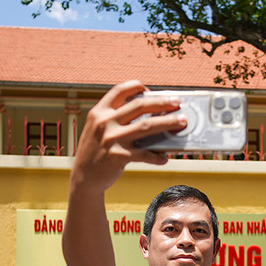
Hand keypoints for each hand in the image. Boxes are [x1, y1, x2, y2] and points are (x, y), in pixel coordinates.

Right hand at [69, 81, 185, 193]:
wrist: (83, 178)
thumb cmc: (95, 152)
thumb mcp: (98, 129)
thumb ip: (116, 119)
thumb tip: (150, 113)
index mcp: (99, 112)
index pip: (120, 90)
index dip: (137, 87)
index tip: (149, 89)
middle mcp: (105, 122)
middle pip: (139, 105)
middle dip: (162, 102)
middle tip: (177, 102)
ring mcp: (112, 139)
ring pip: (147, 126)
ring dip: (168, 122)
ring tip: (182, 122)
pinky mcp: (119, 157)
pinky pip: (145, 154)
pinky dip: (157, 156)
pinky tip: (165, 157)